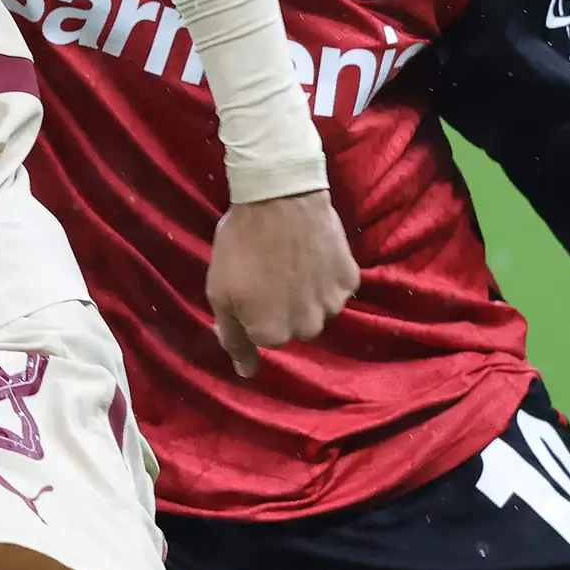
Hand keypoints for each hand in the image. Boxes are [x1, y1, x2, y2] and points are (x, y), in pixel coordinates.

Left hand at [205, 190, 357, 378]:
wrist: (280, 197)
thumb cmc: (241, 244)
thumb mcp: (219, 292)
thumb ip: (232, 337)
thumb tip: (246, 372)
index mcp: (272, 334)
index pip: (261, 336)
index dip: (251, 310)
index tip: (247, 285)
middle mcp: (307, 328)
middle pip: (293, 326)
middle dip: (281, 306)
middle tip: (269, 272)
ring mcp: (333, 304)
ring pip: (316, 309)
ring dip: (304, 294)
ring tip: (290, 261)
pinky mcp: (350, 279)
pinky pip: (336, 288)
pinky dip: (324, 276)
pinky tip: (311, 254)